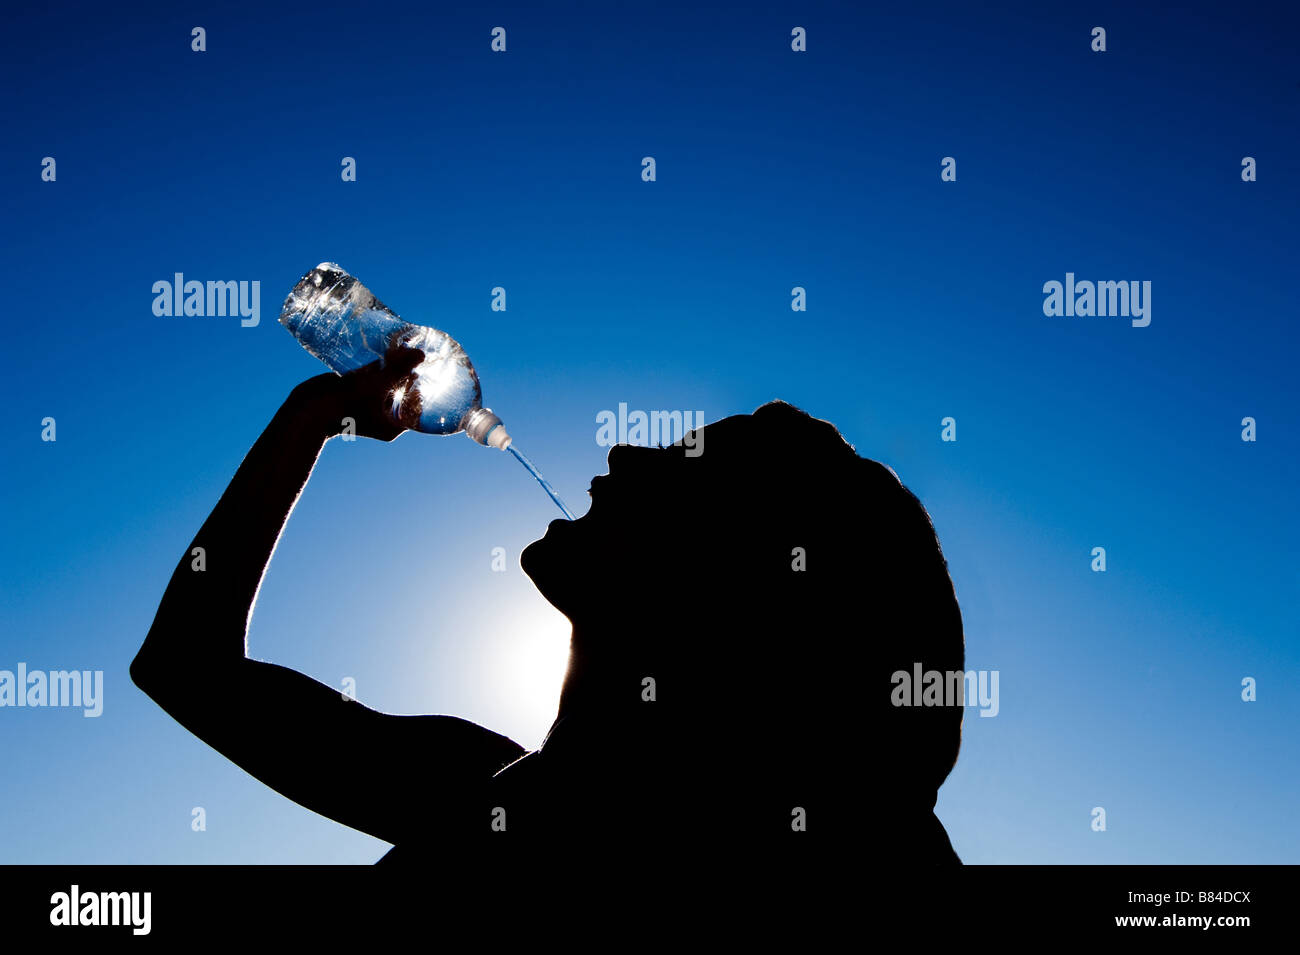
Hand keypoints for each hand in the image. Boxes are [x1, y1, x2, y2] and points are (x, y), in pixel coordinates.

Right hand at [289, 345, 424, 441]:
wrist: (306, 410)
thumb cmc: (345, 404)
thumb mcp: (376, 385)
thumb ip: (398, 370)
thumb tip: (421, 354)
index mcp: (393, 425)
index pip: (417, 405)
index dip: (425, 386)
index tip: (432, 367)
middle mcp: (382, 416)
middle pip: (403, 391)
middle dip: (409, 372)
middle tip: (418, 352)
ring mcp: (367, 404)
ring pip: (387, 382)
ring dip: (393, 366)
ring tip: (404, 345)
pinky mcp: (354, 393)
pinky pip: (371, 378)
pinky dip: (377, 365)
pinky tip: (384, 347)